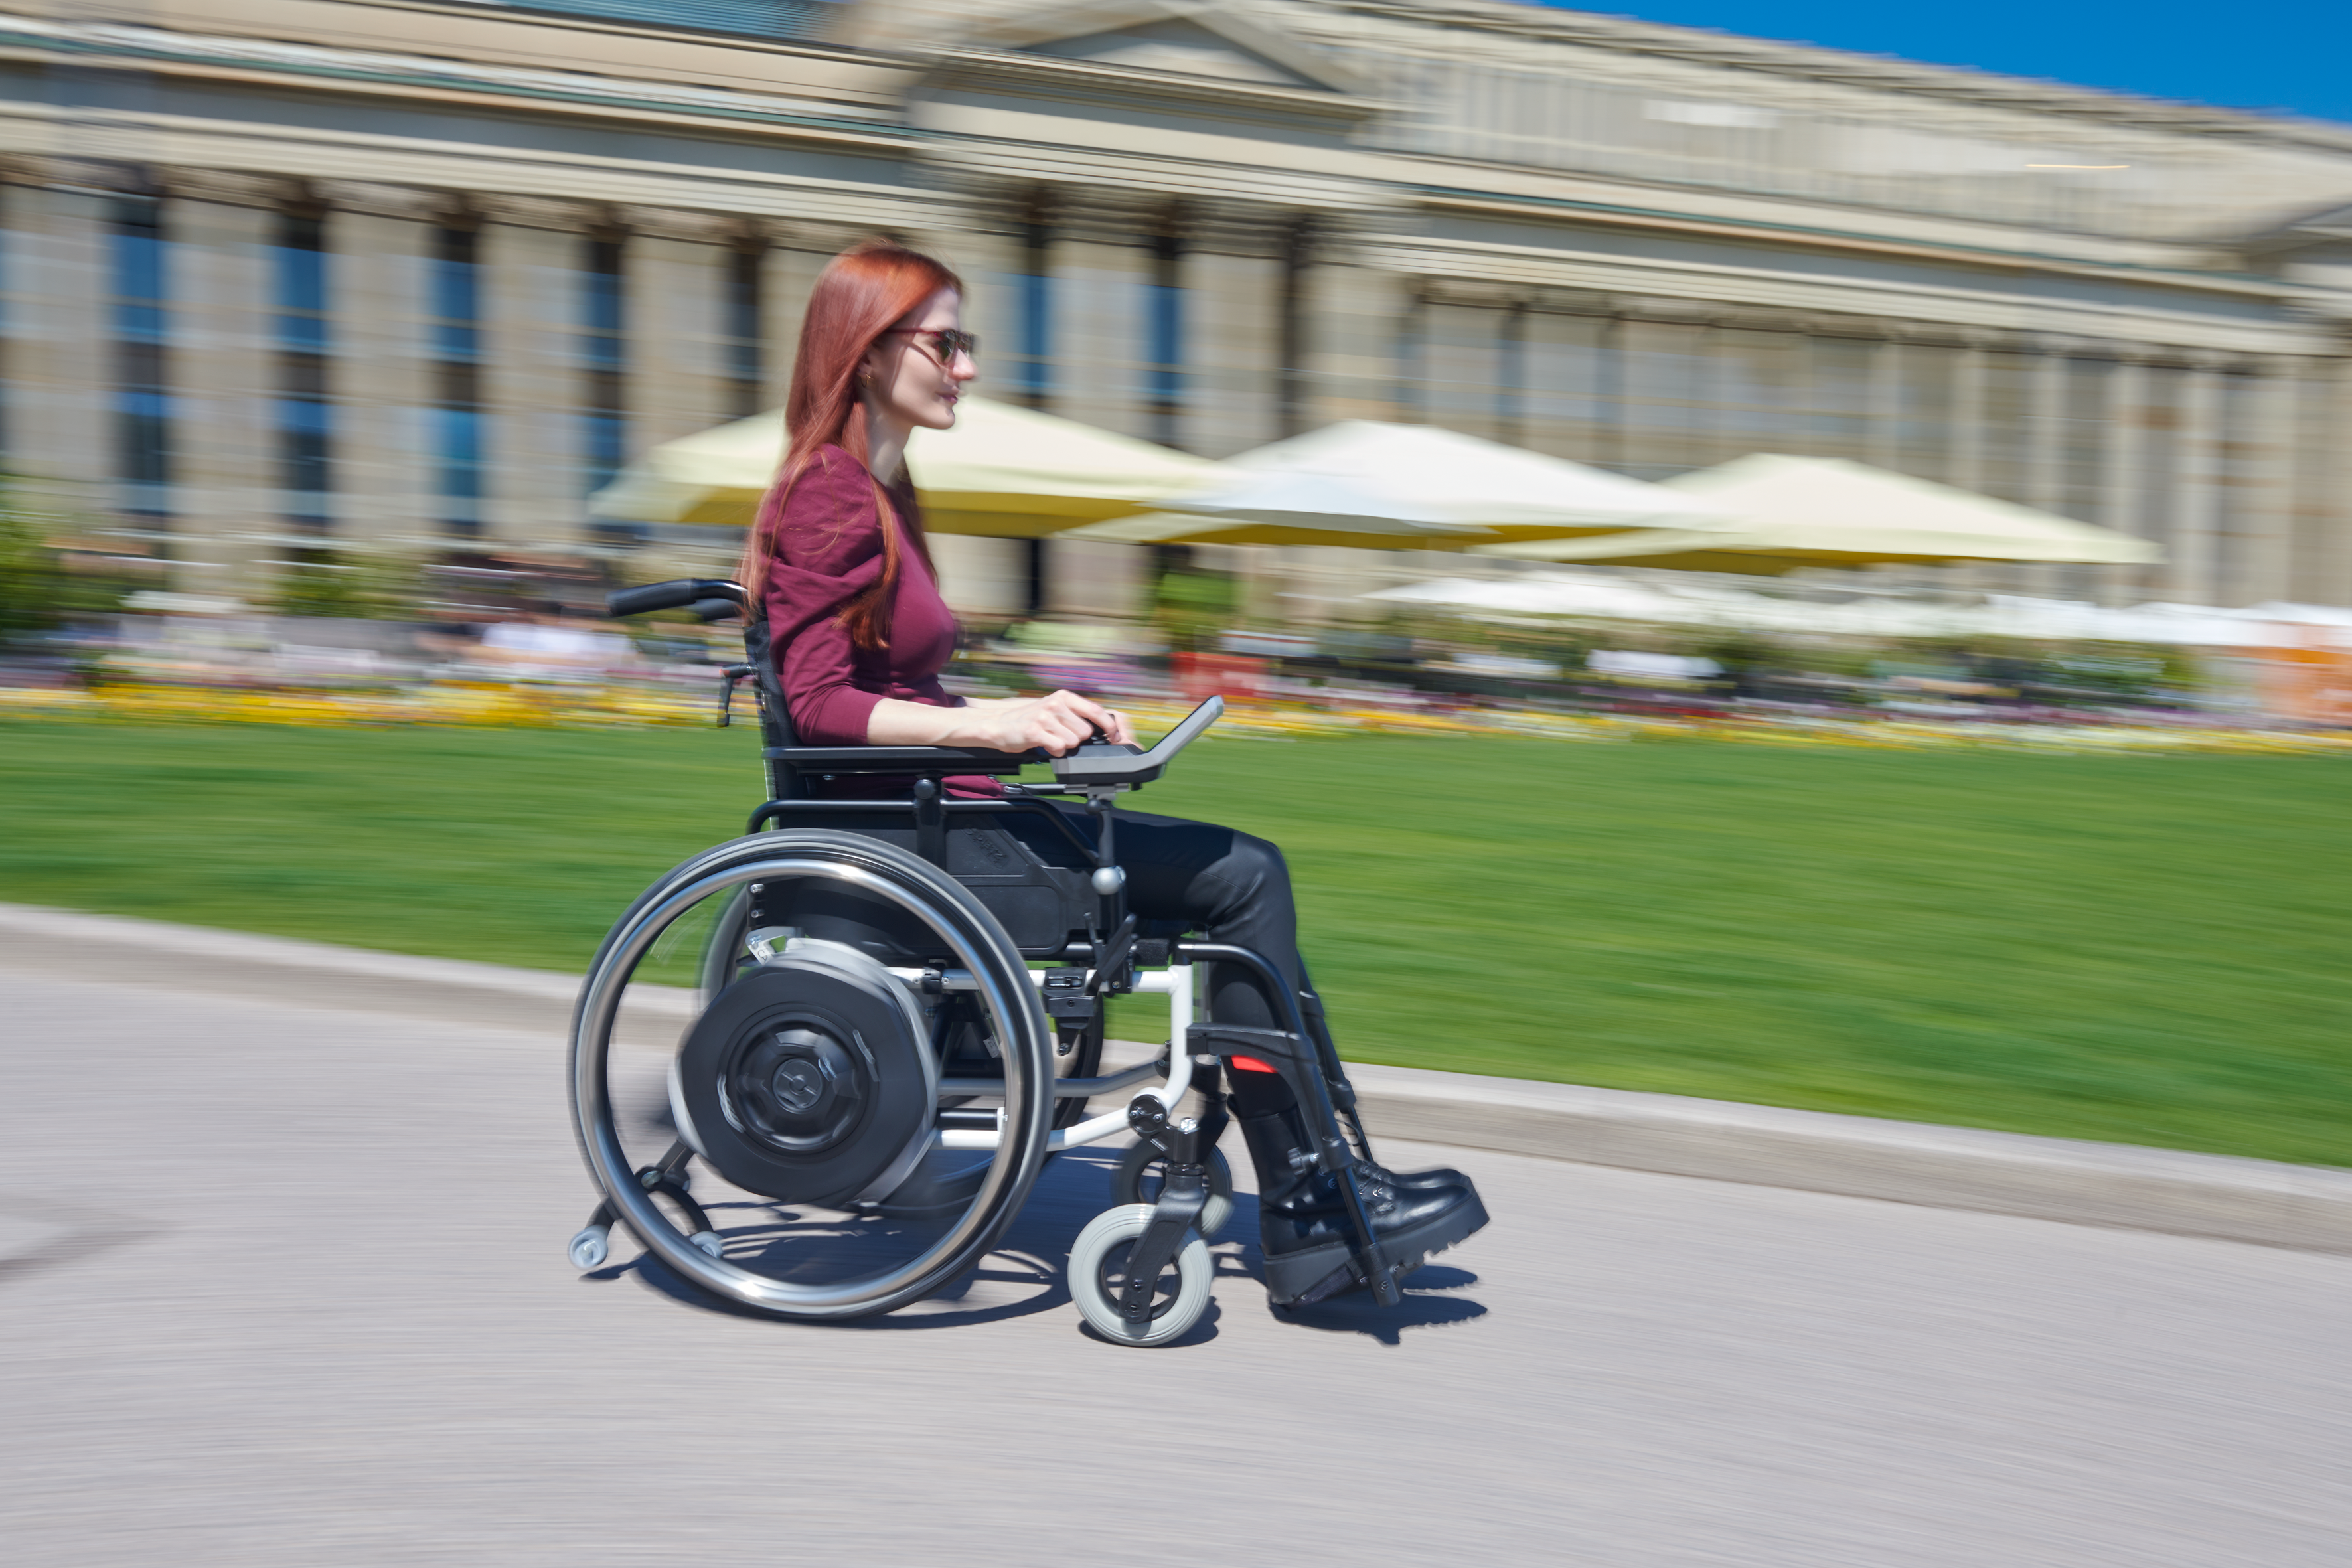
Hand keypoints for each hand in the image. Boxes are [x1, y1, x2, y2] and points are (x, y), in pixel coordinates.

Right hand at [966, 690, 1133, 754]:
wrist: (1000, 724)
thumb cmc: (1030, 719)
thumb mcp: (1055, 708)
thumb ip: (1075, 713)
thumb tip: (1102, 725)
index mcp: (1064, 697)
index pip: (1096, 710)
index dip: (1108, 726)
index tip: (1113, 736)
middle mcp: (1056, 704)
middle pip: (1086, 732)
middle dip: (1077, 739)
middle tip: (1061, 736)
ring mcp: (1046, 717)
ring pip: (1073, 742)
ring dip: (1064, 746)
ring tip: (1051, 739)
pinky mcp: (1036, 731)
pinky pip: (1059, 748)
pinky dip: (1054, 751)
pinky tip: (1045, 745)